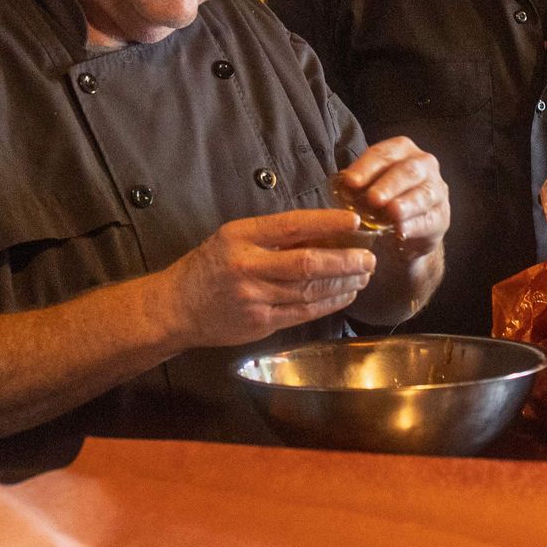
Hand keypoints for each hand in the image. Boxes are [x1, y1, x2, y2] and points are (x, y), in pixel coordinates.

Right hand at [159, 209, 374, 348]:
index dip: (326, 224)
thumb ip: (270, 235)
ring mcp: (254, 297)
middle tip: (370, 257)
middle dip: (345, 260)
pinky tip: (345, 294)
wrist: (176, 307)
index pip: (291, 226)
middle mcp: (247, 266)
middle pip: (307, 263)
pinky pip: (303, 312)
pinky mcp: (260, 323)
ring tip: (364, 275)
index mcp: (240, 236)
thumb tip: (320, 231)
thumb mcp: (232, 237)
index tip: (353, 223)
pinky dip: (329, 303)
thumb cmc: (208, 267)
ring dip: (343, 283)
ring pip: (310, 290)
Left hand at [332, 137, 450, 257]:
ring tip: (392, 212)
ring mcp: (436, 190)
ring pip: (424, 194)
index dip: (366, 167)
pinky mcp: (442, 217)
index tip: (350, 182)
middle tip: (373, 198)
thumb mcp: (366, 188)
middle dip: (389, 184)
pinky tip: (402, 231)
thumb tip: (341, 185)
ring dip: (407, 204)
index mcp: (402, 150)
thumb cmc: (380, 201)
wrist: (403, 231)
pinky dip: (415, 226)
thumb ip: (356, 184)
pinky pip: (430, 220)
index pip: (384, 154)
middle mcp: (424, 165)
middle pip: (408, 171)